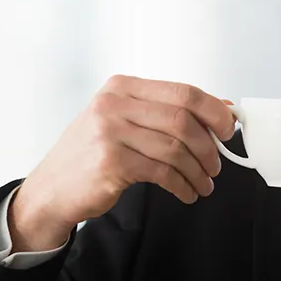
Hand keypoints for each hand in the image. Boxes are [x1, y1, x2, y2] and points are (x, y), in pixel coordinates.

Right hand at [8, 75, 235, 251]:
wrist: (51, 188)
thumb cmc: (92, 154)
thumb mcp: (125, 122)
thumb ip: (167, 113)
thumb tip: (223, 109)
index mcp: (121, 88)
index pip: (183, 92)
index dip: (214, 111)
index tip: (228, 128)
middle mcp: (113, 104)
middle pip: (183, 119)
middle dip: (209, 146)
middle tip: (216, 165)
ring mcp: (109, 132)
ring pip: (176, 148)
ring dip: (198, 171)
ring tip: (203, 183)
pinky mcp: (110, 163)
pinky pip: (163, 172)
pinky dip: (182, 185)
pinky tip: (186, 192)